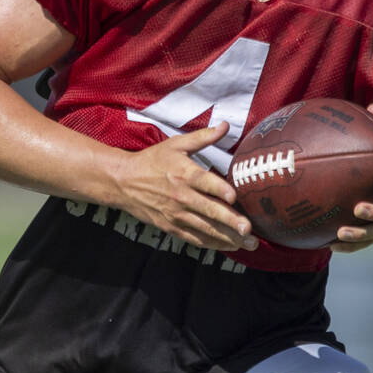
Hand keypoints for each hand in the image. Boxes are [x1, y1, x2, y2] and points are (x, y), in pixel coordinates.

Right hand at [109, 123, 257, 251]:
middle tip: (249, 229)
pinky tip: (230, 246)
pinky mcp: (172, 227)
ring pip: (205, 229)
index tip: (234, 197)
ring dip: (228, 237)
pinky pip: (195, 239)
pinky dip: (213, 244)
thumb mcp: (176, 144)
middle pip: (209, 210)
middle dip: (230, 221)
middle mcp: (182, 196)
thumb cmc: (153, 160)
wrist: (124, 182)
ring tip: (249, 243)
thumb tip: (226, 125)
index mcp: (184, 173)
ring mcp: (177, 215)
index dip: (219, 190)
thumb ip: (203, 137)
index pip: (204, 182)